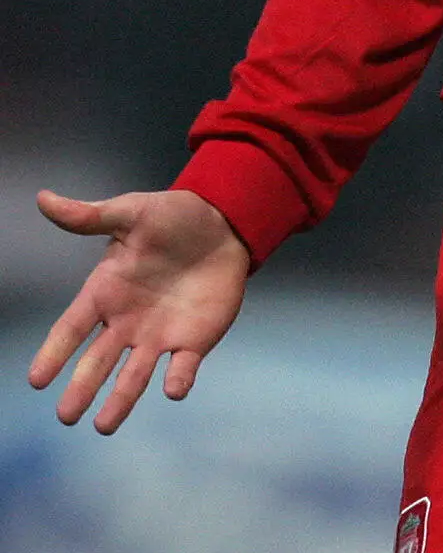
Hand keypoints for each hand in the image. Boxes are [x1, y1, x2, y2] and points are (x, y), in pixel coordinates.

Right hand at [28, 189, 250, 433]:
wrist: (224, 224)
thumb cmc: (172, 218)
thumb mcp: (131, 212)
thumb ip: (90, 216)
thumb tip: (44, 198)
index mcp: (105, 294)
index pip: (71, 329)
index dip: (54, 353)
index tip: (36, 380)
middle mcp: (127, 322)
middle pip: (97, 361)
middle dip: (82, 388)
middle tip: (66, 417)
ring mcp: (160, 334)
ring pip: (134, 375)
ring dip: (121, 399)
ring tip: (104, 427)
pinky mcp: (195, 339)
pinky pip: (183, 365)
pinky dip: (178, 379)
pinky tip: (173, 390)